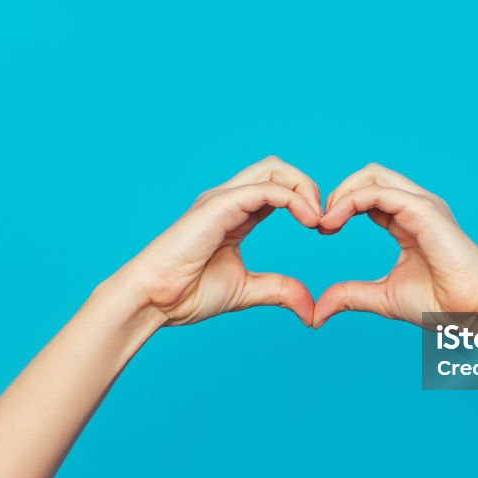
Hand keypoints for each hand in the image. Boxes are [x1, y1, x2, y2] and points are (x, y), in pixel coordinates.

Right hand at [107, 156, 321, 326]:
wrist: (152, 300)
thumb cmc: (186, 293)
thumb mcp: (246, 290)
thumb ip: (279, 291)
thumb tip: (310, 308)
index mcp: (237, 214)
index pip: (279, 189)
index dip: (307, 202)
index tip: (325, 230)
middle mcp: (229, 200)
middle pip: (278, 169)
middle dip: (309, 187)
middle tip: (325, 222)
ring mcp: (222, 199)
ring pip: (273, 169)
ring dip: (305, 188)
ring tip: (318, 219)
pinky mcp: (218, 207)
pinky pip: (263, 189)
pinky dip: (292, 200)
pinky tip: (308, 221)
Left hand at [312, 163, 477, 326]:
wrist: (476, 314)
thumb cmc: (442, 306)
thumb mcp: (383, 298)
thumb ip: (351, 296)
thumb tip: (317, 312)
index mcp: (409, 220)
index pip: (368, 194)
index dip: (340, 205)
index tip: (321, 230)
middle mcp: (417, 206)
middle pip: (369, 175)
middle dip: (338, 192)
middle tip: (320, 222)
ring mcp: (423, 206)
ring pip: (373, 175)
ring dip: (342, 193)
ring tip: (324, 222)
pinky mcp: (426, 212)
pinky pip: (380, 193)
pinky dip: (352, 201)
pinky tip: (334, 222)